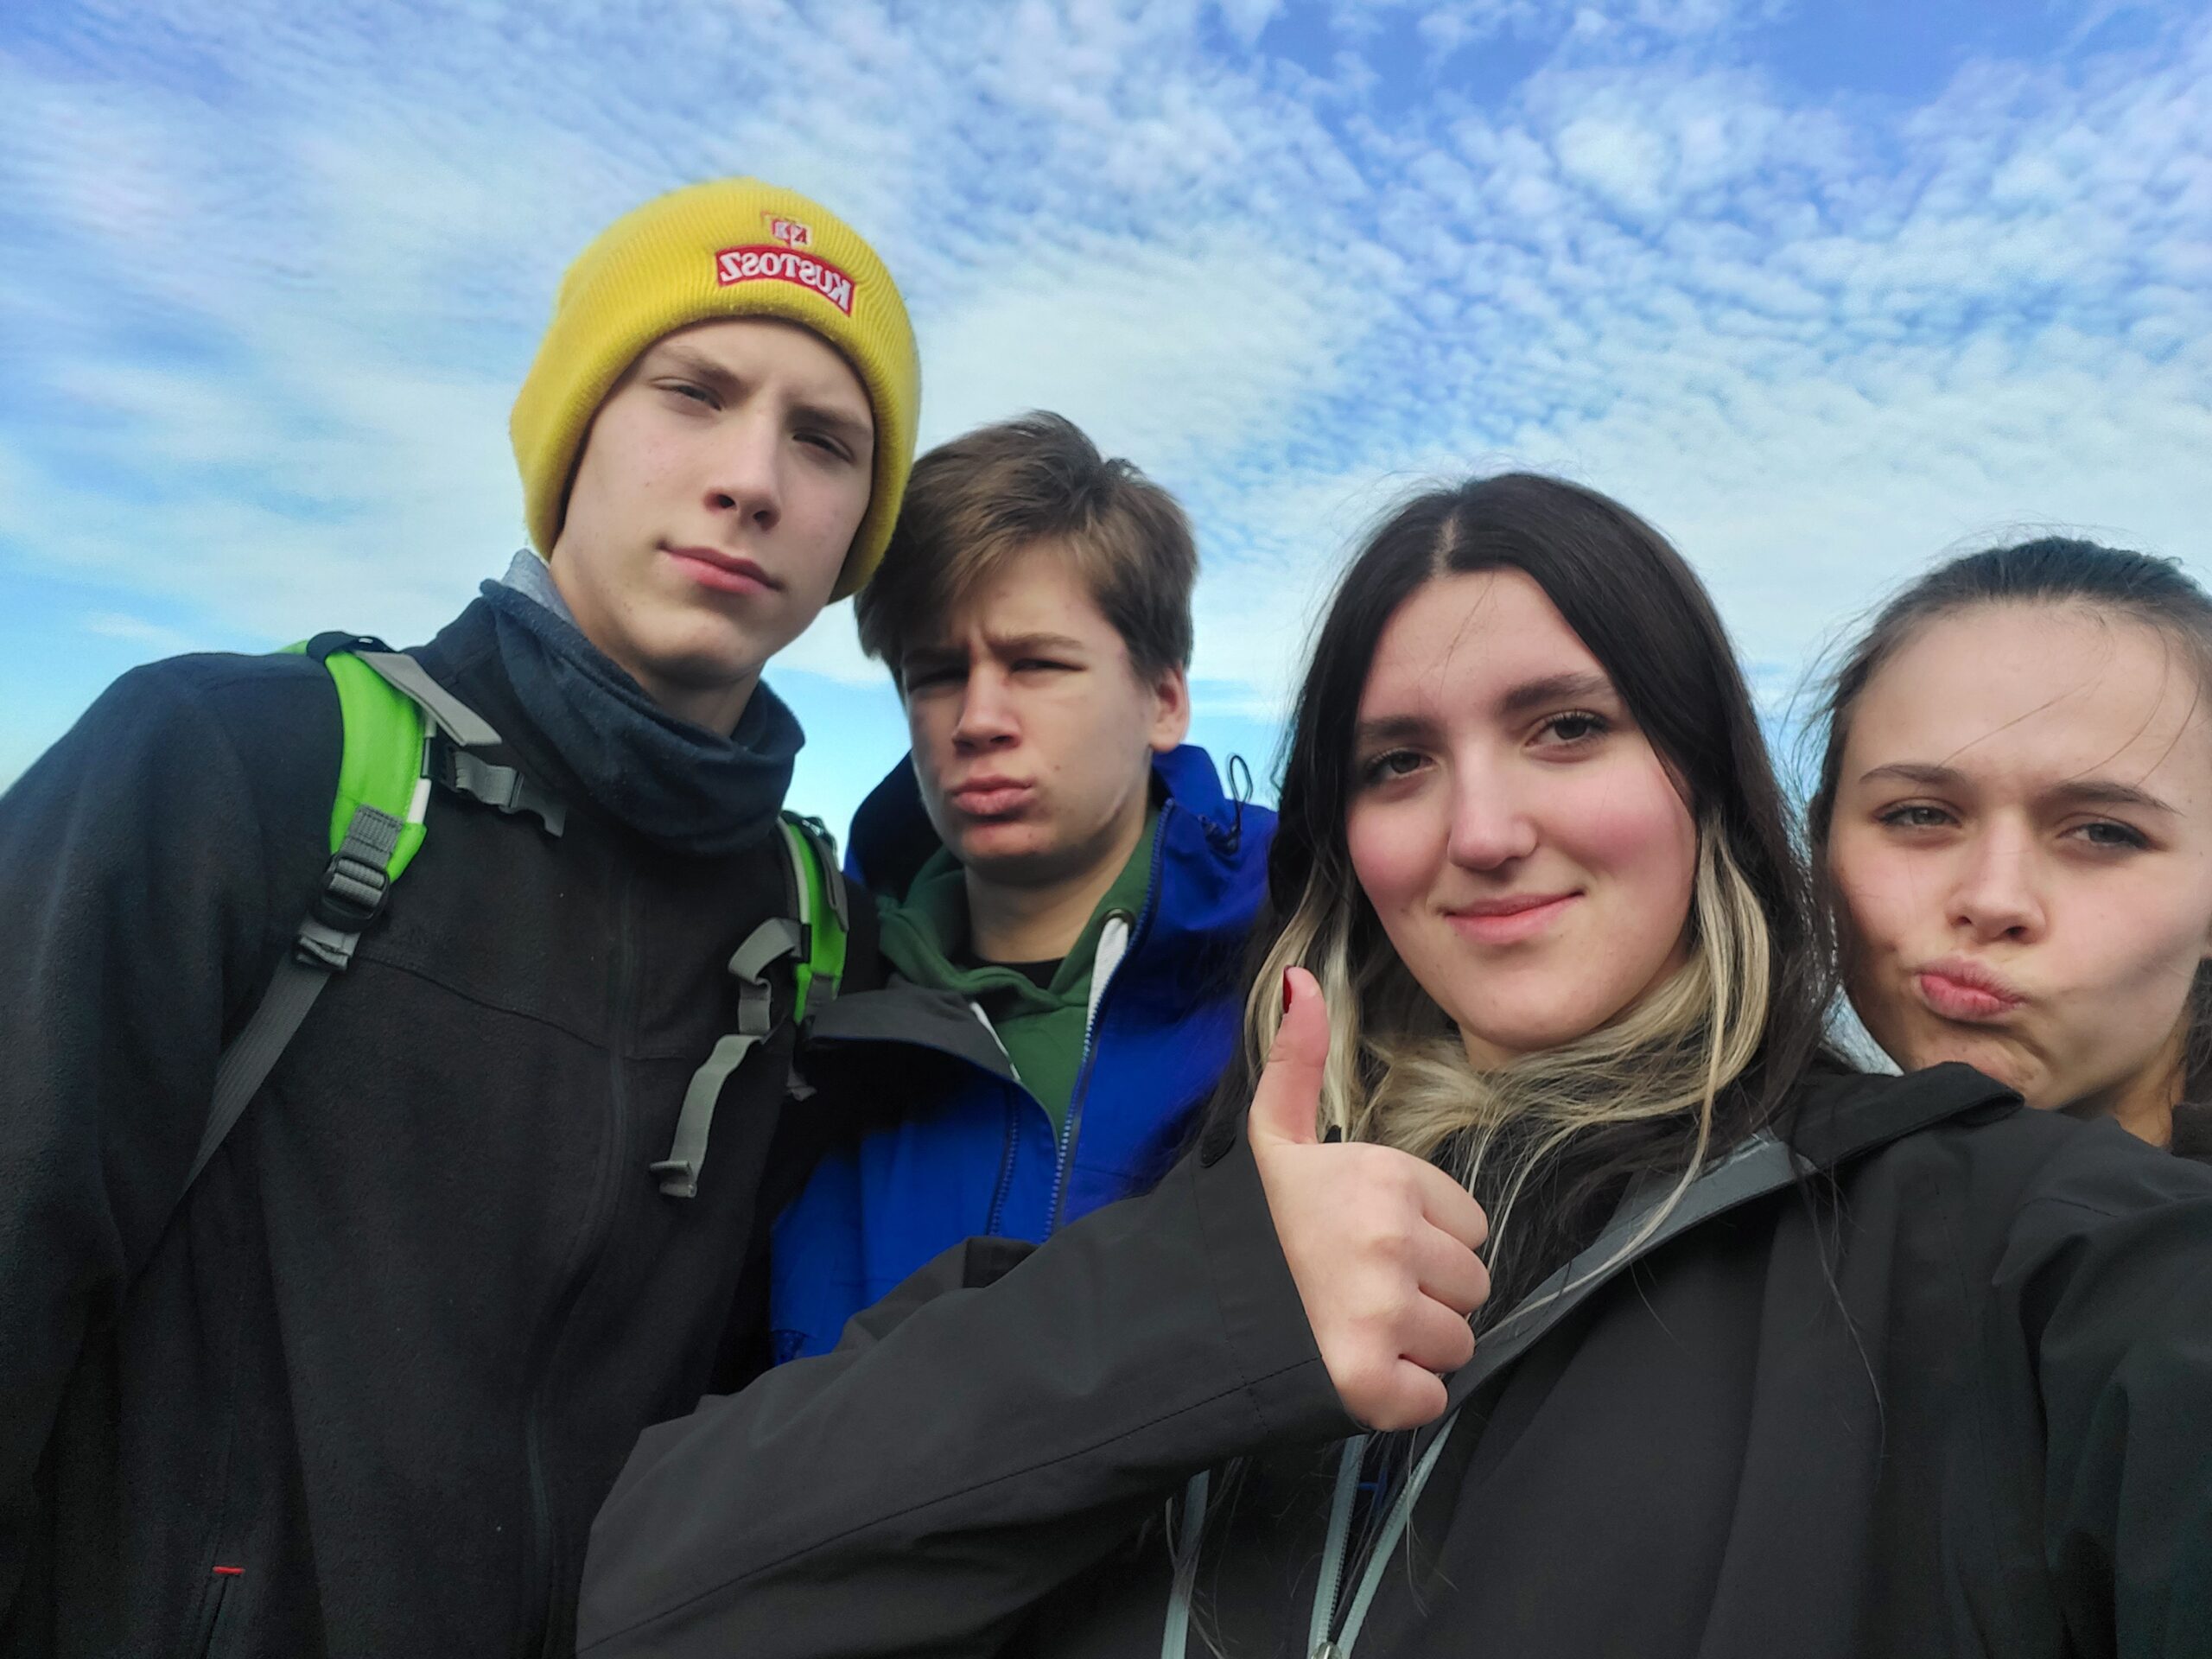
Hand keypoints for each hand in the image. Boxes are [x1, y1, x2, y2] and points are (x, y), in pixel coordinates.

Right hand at [1248, 967, 1490, 1430]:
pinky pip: (1432, 1397)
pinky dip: (1398, 1396)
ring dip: (1414, 1347)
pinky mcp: (1374, 1386)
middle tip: (1356, 1294)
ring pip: (1456, 1342)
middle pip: (1470, 1285)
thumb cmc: (1241, 1228)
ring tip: (1349, 1330)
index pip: (1468, 1225)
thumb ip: (1299, 1061)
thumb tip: (1303, 980)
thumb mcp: (1270, 1137)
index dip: (1423, 1240)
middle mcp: (1393, 1243)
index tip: (1365, 1246)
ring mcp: (1384, 1316)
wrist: (1181, 1317)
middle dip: (1424, 1295)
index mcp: (1385, 1179)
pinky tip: (1351, 1371)